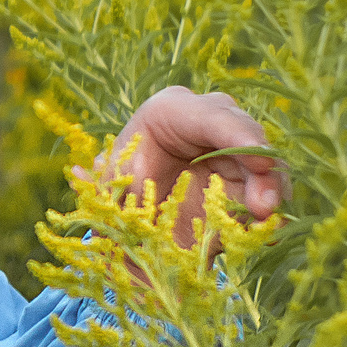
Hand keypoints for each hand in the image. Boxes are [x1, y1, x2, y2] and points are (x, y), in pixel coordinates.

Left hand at [95, 87, 286, 251]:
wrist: (134, 229)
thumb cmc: (117, 197)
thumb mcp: (106, 193)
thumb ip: (97, 187)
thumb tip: (76, 175)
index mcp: (168, 112)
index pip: (210, 114)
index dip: (237, 134)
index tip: (258, 162)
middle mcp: (207, 122)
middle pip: (246, 135)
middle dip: (262, 169)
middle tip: (263, 208)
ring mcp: (232, 150)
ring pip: (265, 163)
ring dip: (270, 193)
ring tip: (263, 223)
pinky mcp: (249, 181)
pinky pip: (268, 191)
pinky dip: (268, 213)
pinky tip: (264, 234)